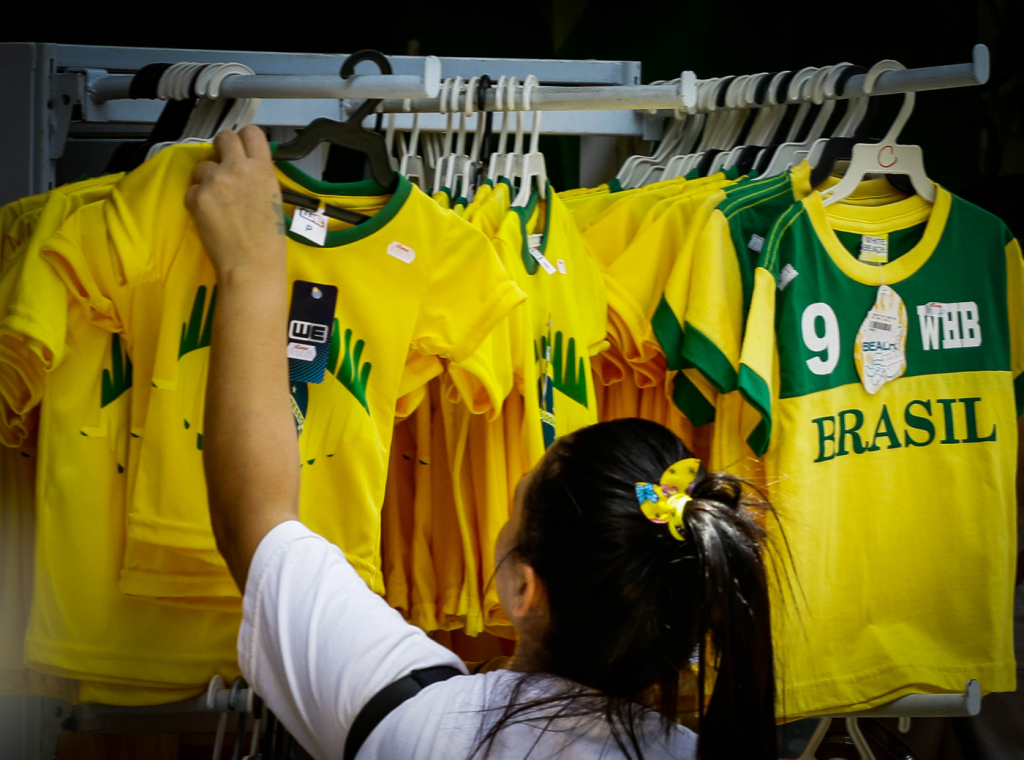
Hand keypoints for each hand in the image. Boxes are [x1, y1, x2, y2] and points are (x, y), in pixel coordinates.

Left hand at [185, 126, 286, 280]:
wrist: (251, 265)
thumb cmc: (270, 239)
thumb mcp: (273, 198)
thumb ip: (259, 177)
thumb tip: (246, 168)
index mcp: (262, 168)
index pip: (251, 132)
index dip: (245, 140)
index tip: (242, 150)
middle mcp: (237, 168)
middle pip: (224, 137)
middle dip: (222, 149)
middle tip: (224, 167)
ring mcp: (214, 181)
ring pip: (203, 166)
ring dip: (207, 179)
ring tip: (217, 201)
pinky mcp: (196, 196)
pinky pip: (192, 189)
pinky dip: (198, 201)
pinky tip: (209, 218)